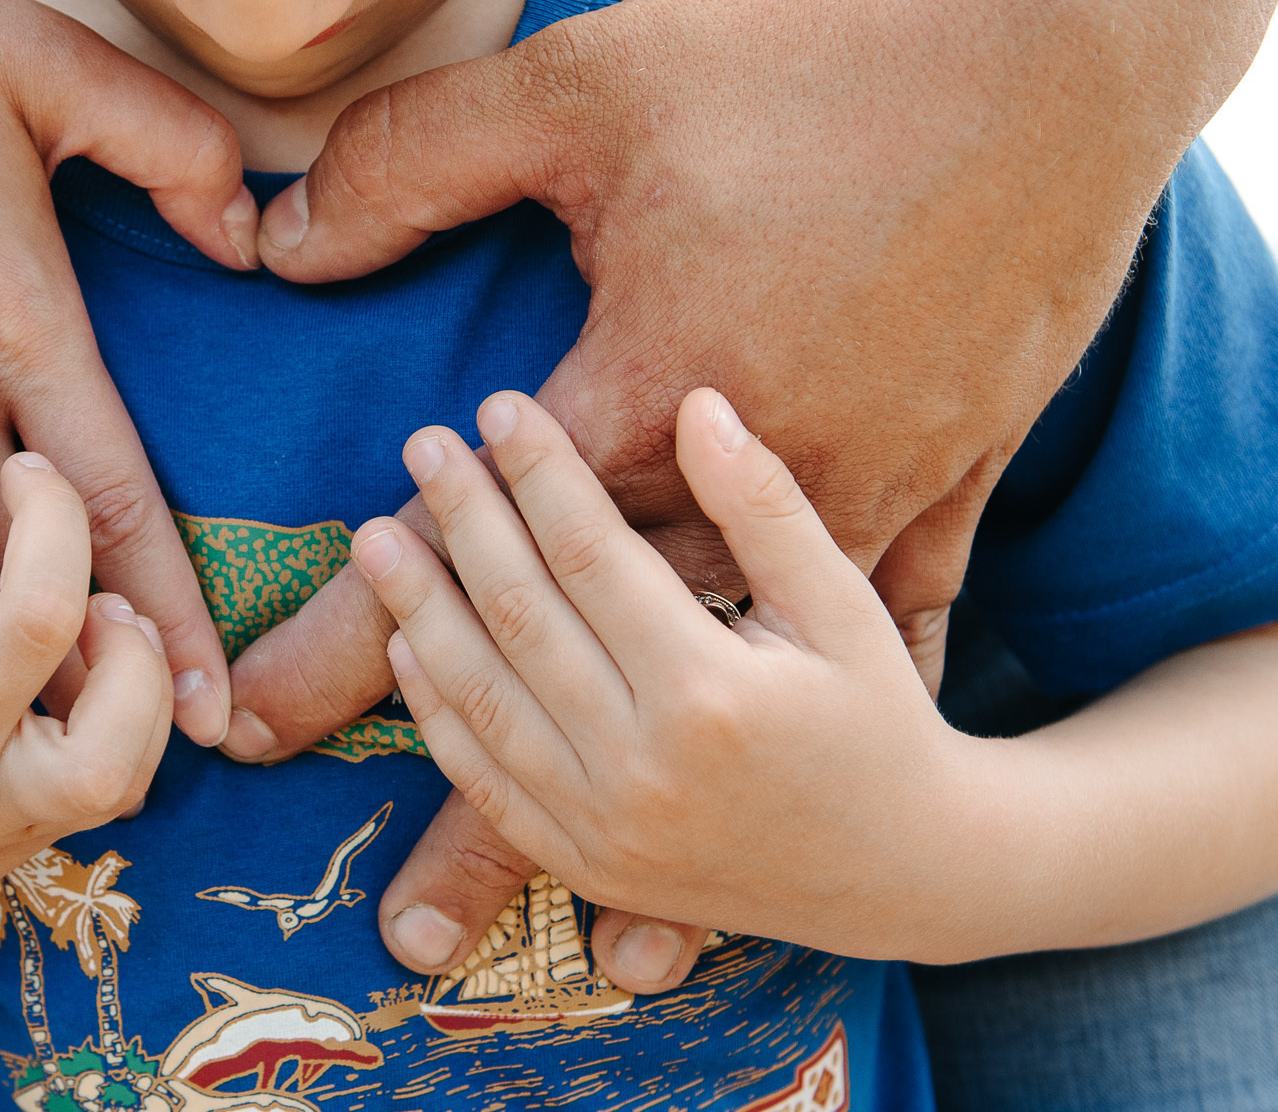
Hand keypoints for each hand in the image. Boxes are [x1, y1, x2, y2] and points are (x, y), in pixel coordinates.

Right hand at [0, 0, 246, 744]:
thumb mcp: (46, 57)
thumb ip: (170, 146)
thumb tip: (247, 235)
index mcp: (13, 314)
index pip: (109, 498)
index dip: (169, 609)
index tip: (210, 701)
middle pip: (20, 570)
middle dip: (89, 673)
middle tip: (153, 756)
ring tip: (39, 741)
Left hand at [222, 0, 1245, 971]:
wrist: (1060, 36)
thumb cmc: (813, 53)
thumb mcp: (585, 89)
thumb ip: (417, 168)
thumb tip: (278, 244)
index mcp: (654, 396)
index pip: (471, 564)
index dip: (352, 648)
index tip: (261, 722)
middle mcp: (757, 484)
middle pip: (583, 660)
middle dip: (465, 785)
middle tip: (384, 893)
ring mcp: (873, 489)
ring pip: (711, 669)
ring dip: (607, 768)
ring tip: (532, 862)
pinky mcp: (957, 474)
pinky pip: (891, 630)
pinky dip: (828, 697)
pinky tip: (804, 763)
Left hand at [357, 389, 970, 960]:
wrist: (902, 873)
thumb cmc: (878, 719)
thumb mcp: (844, 606)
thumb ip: (765, 507)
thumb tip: (696, 403)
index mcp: (712, 695)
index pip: (592, 556)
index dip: (539, 473)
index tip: (499, 406)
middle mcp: (644, 767)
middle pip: (522, 617)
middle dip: (464, 520)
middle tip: (423, 444)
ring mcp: (605, 827)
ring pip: (483, 700)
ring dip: (419, 610)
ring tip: (375, 536)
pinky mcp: (585, 864)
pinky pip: (485, 782)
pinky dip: (436, 710)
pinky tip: (404, 640)